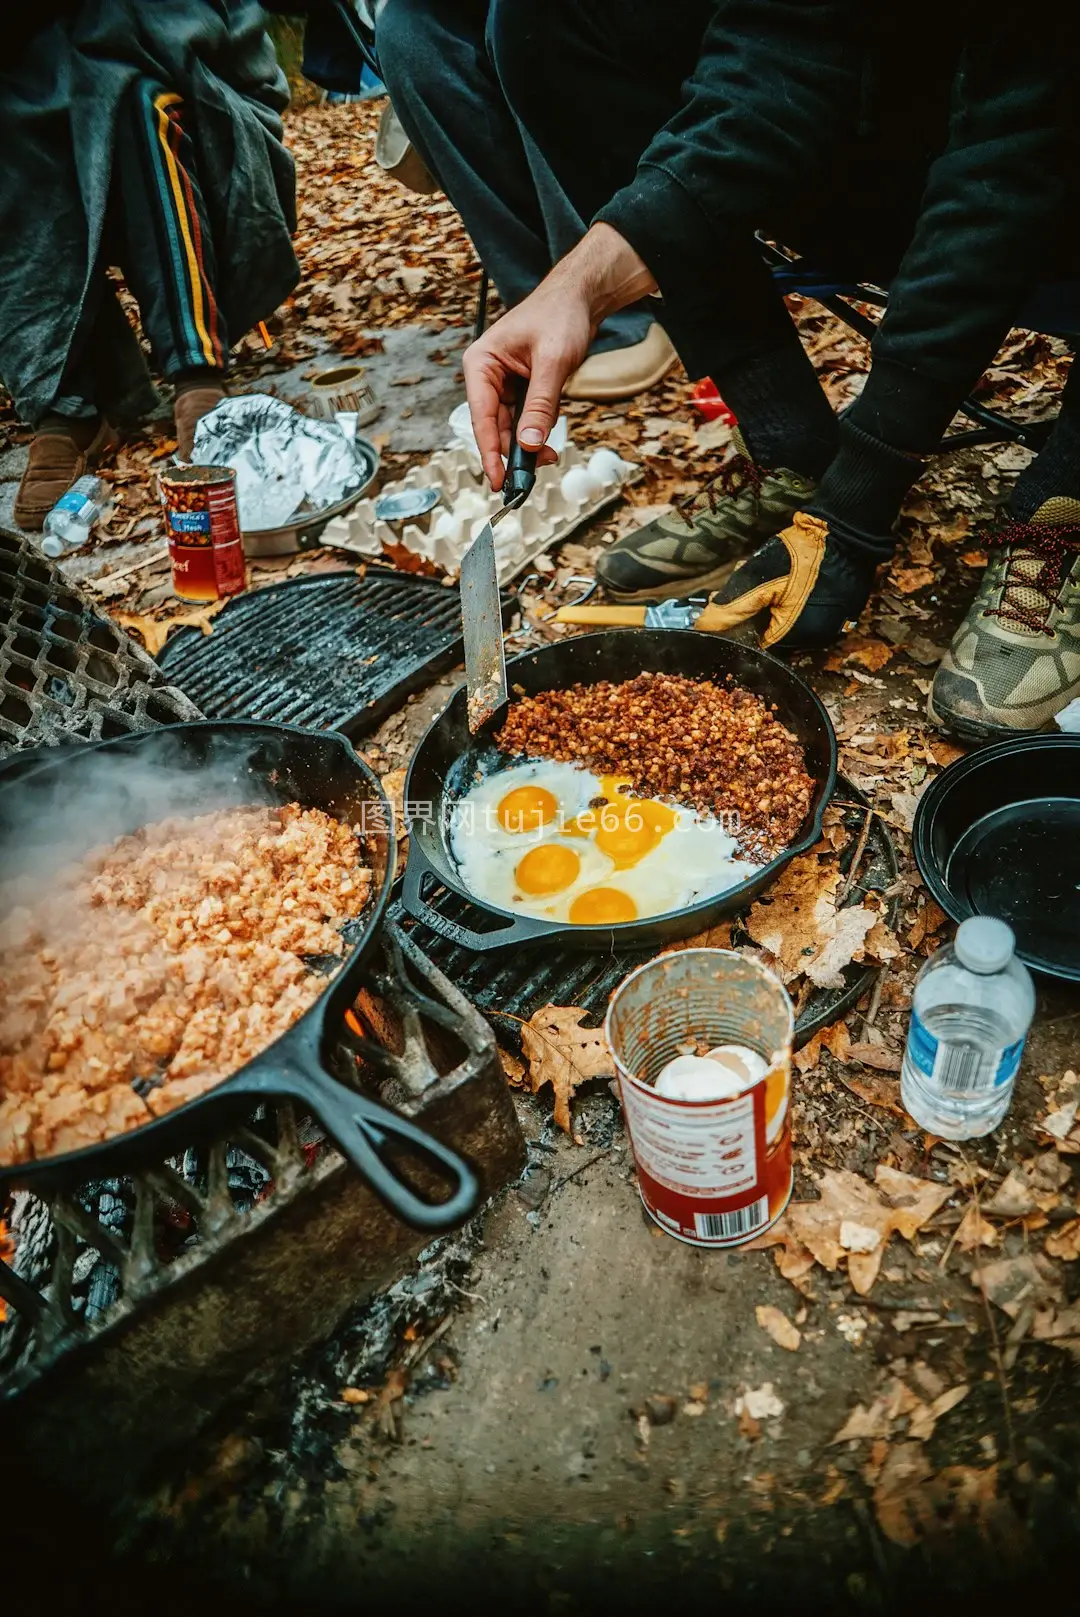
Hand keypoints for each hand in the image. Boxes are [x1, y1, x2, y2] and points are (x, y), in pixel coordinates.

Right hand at [463, 223, 656, 489]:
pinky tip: (548, 445)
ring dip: (527, 446)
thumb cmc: (561, 316)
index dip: (489, 452)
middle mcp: (487, 375)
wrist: (581, 297)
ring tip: (547, 460)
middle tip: (526, 482)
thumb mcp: (552, 363)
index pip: (481, 417)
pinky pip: (526, 419)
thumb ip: (540, 406)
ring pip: (511, 426)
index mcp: (481, 364)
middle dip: (512, 453)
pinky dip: (536, 433)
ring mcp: (505, 383)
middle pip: (494, 426)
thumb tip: (530, 446)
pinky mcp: (523, 388)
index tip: (498, 480)